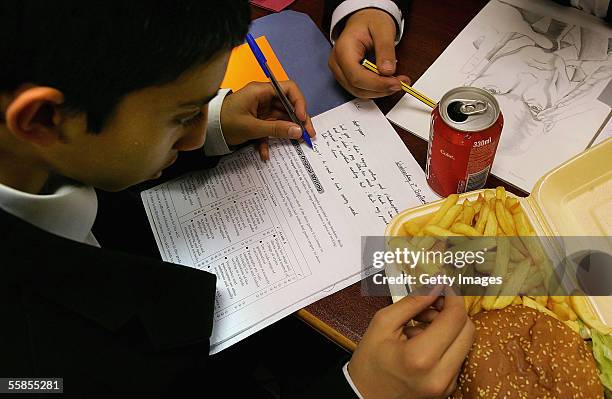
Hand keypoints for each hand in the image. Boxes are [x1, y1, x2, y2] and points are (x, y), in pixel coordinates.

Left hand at [220, 80, 315, 160]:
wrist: (206, 132)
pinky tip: (265, 153)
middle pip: (288, 105)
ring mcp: (260, 109)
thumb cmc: (223, 123)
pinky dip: (269, 140)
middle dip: (298, 120)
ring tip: (297, 143)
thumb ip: (275, 129)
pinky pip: (269, 128)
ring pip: (281, 118)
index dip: (299, 102)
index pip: (288, 89)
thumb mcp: (251, 128)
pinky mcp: (257, 121)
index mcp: (260, 91)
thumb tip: (297, 131)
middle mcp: (263, 98)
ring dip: (287, 132)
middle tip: (308, 134)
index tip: (302, 118)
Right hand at [328, 8, 409, 97]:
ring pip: (359, 91)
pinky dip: (376, 89)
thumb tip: (388, 71)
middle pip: (357, 86)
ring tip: (397, 82)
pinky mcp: (347, 77)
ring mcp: (340, 72)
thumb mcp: (383, 29)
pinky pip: (361, 89)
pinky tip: (388, 82)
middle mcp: (337, 63)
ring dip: (380, 91)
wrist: (364, 20)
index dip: (377, 84)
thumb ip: (385, 49)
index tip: (395, 83)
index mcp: (343, 50)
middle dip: (381, 88)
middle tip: (401, 83)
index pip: (356, 76)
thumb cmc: (370, 22)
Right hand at [348, 286, 474, 398]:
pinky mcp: (448, 388)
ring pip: (465, 343)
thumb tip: (435, 286)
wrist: (364, 397)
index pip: (455, 318)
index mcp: (420, 357)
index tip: (443, 286)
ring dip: (449, 327)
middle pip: (468, 330)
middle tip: (430, 304)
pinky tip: (423, 341)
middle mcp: (440, 374)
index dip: (453, 296)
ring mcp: (446, 385)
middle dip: (452, 311)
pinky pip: (457, 356)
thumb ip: (412, 302)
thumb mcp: (383, 323)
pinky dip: (446, 343)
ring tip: (420, 325)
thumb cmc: (369, 363)